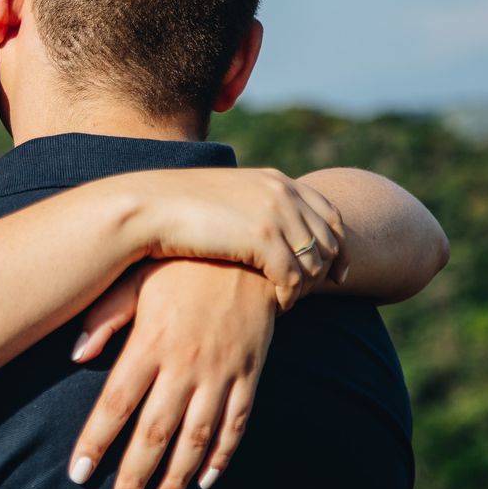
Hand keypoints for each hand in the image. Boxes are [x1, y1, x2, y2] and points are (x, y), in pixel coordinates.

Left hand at [67, 259, 276, 488]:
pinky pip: (237, 423)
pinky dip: (223, 455)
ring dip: (178, 476)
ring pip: (197, 436)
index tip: (80, 474)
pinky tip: (207, 479)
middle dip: (135, 475)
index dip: (97, 441)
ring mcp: (221, 372)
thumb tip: (74, 354)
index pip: (117, 402)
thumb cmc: (183, 264)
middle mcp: (185, 363)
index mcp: (151, 340)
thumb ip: (105, 316)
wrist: (249, 253)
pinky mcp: (249, 373)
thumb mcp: (137, 278)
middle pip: (155, 431)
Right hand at [133, 167, 348, 310]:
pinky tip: (278, 307)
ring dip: (305, 287)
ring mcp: (275, 214)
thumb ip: (253, 206)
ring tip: (287, 302)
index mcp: (276, 181)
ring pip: (314, 262)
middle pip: (327, 240)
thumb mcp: (227, 198)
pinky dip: (290, 297)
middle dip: (324, 271)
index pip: (329, 214)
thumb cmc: (179, 209)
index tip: (336, 273)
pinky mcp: (263, 239)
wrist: (149, 209)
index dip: (338, 246)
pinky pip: (294, 278)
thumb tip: (266, 225)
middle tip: (311, 296)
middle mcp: (283, 193)